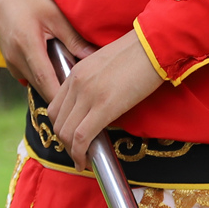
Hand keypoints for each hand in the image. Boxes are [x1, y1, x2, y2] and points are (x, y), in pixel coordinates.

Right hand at [0, 0, 93, 98]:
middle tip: (82, 97)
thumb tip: (94, 57)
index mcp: (27, 44)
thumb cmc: (29, 1)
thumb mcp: (54, 15)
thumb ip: (73, 38)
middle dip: (60, 94)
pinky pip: (29, 78)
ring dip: (51, 85)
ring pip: (35, 83)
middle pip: (41, 86)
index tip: (78, 105)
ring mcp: (11, 63)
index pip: (45, 79)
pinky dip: (43, 79)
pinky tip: (56, 71)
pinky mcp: (10, 64)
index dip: (60, 96)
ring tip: (72, 82)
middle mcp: (16, 57)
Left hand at [44, 29, 163, 156]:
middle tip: (77, 153)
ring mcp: (88, 94)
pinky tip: (86, 161)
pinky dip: (80, 154)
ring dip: (71, 151)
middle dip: (63, 141)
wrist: (153, 46)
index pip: (55, 105)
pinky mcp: (104, 107)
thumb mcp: (105, 65)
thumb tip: (95, 106)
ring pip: (65, 132)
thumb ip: (93, 83)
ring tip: (82, 159)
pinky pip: (81, 137)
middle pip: (56, 121)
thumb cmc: (137, 54)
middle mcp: (76, 83)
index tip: (70, 138)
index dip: (60, 126)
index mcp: (76, 72)